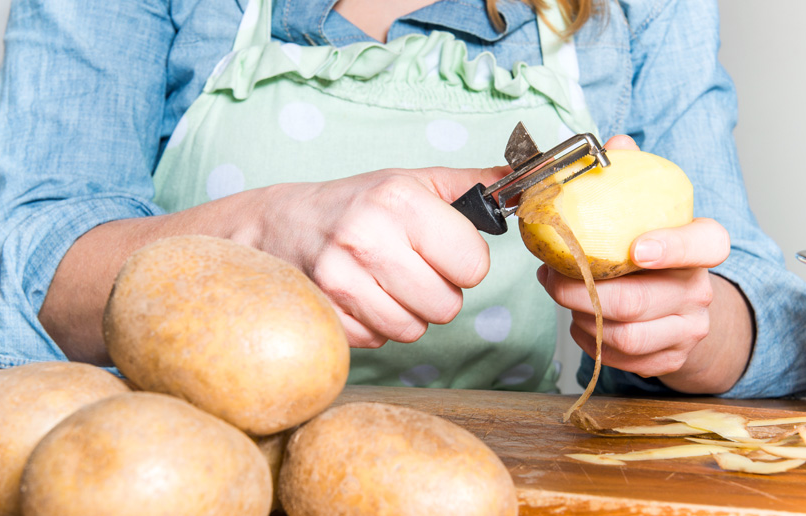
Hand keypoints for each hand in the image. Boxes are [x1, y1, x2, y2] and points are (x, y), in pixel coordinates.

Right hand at [236, 166, 509, 348]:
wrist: (278, 225)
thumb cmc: (357, 203)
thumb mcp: (412, 181)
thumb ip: (471, 186)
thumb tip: (527, 182)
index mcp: (399, 201)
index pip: (473, 264)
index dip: (465, 262)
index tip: (442, 250)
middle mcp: (368, 237)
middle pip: (447, 305)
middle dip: (438, 291)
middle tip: (412, 268)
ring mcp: (340, 280)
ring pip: (415, 330)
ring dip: (409, 312)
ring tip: (386, 282)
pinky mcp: (324, 314)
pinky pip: (380, 341)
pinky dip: (377, 325)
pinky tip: (362, 296)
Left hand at [535, 135, 749, 392]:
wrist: (684, 313)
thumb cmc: (656, 256)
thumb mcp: (651, 214)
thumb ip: (633, 178)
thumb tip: (615, 145)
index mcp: (700, 248)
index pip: (708, 244)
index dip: (674, 246)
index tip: (637, 248)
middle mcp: (699, 291)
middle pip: (642, 300)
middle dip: (585, 291)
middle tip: (553, 276)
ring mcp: (687, 329)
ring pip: (627, 335)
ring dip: (582, 317)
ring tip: (560, 295)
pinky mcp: (669, 358)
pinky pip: (622, 358)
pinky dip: (590, 340)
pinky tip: (579, 321)